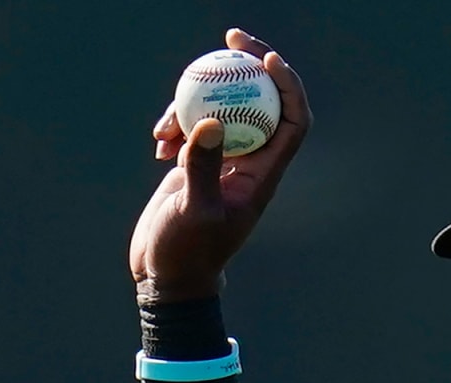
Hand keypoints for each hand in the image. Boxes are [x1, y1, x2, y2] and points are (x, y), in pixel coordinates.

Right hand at [129, 28, 310, 304]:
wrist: (168, 276)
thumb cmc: (187, 253)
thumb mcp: (194, 211)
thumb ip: (202, 168)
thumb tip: (209, 123)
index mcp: (264, 175)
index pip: (293, 122)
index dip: (289, 86)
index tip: (266, 58)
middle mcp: (251, 164)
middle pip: (262, 103)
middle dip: (249, 67)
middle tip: (229, 36)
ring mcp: (224, 162)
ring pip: (221, 111)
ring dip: (194, 104)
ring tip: (164, 129)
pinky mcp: (198, 163)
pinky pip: (195, 127)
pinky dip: (177, 125)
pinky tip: (158, 141)